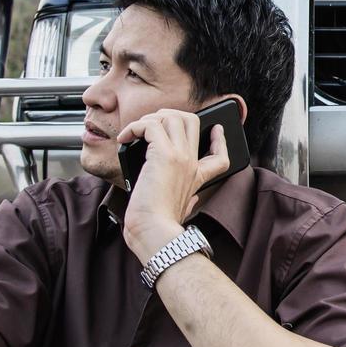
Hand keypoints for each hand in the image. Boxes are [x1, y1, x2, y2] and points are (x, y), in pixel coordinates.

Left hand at [117, 108, 228, 262]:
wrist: (155, 232)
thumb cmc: (161, 226)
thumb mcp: (182, 211)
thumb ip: (189, 201)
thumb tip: (192, 200)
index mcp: (196, 177)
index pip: (220, 154)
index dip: (219, 139)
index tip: (216, 130)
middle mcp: (191, 162)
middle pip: (191, 120)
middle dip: (168, 115)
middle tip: (150, 125)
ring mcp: (180, 156)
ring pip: (171, 117)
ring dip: (149, 119)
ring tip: (135, 132)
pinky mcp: (163, 155)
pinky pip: (150, 126)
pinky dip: (135, 127)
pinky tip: (125, 138)